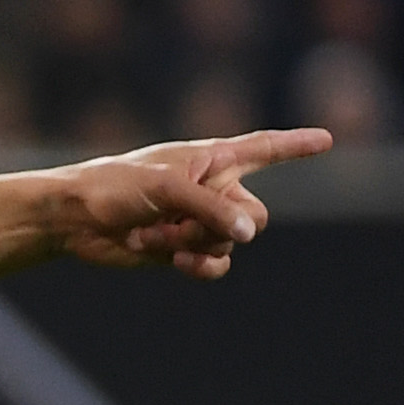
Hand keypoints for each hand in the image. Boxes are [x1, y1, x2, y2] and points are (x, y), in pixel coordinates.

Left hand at [43, 130, 330, 278]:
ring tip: (154, 233)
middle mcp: (213, 188)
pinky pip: (215, 264)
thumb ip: (211, 208)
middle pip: (255, 216)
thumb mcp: (166, 189)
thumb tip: (249, 234)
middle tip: (179, 221)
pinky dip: (197, 265)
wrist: (76, 220)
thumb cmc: (116, 187)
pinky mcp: (183, 250)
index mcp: (212, 159)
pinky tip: (171, 258)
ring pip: (231, 244)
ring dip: (194, 244)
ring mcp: (199, 221)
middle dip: (221, 225)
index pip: (264, 148)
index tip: (327, 139)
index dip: (297, 145)